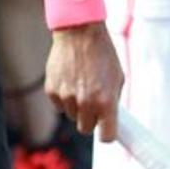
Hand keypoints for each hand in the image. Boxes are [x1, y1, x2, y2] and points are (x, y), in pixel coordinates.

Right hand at [45, 22, 123, 139]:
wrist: (79, 33)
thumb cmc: (102, 53)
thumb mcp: (117, 77)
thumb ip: (113, 100)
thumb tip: (108, 118)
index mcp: (106, 101)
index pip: (106, 135)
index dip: (106, 134)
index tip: (106, 130)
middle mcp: (85, 102)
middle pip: (85, 128)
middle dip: (90, 119)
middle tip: (93, 104)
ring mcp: (67, 97)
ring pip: (71, 115)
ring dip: (76, 106)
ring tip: (80, 85)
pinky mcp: (52, 91)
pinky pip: (58, 105)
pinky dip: (63, 97)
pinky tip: (69, 80)